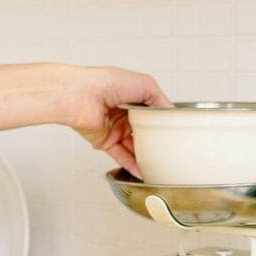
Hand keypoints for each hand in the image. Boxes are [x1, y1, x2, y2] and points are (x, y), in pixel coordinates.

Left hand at [51, 65, 171, 176]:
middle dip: (156, 141)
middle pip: (144, 131)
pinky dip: (132, 165)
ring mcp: (114, 128)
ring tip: (160, 164)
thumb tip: (171, 112)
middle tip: (171, 150)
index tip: (175, 132)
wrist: (79, 96)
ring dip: (146, 156)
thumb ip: (161, 100)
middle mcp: (123, 112)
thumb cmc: (105, 83)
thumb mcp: (145, 84)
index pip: (152, 112)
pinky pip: (121, 156)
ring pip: (134, 146)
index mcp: (132, 96)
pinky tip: (143, 172)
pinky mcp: (105, 141)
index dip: (162, 121)